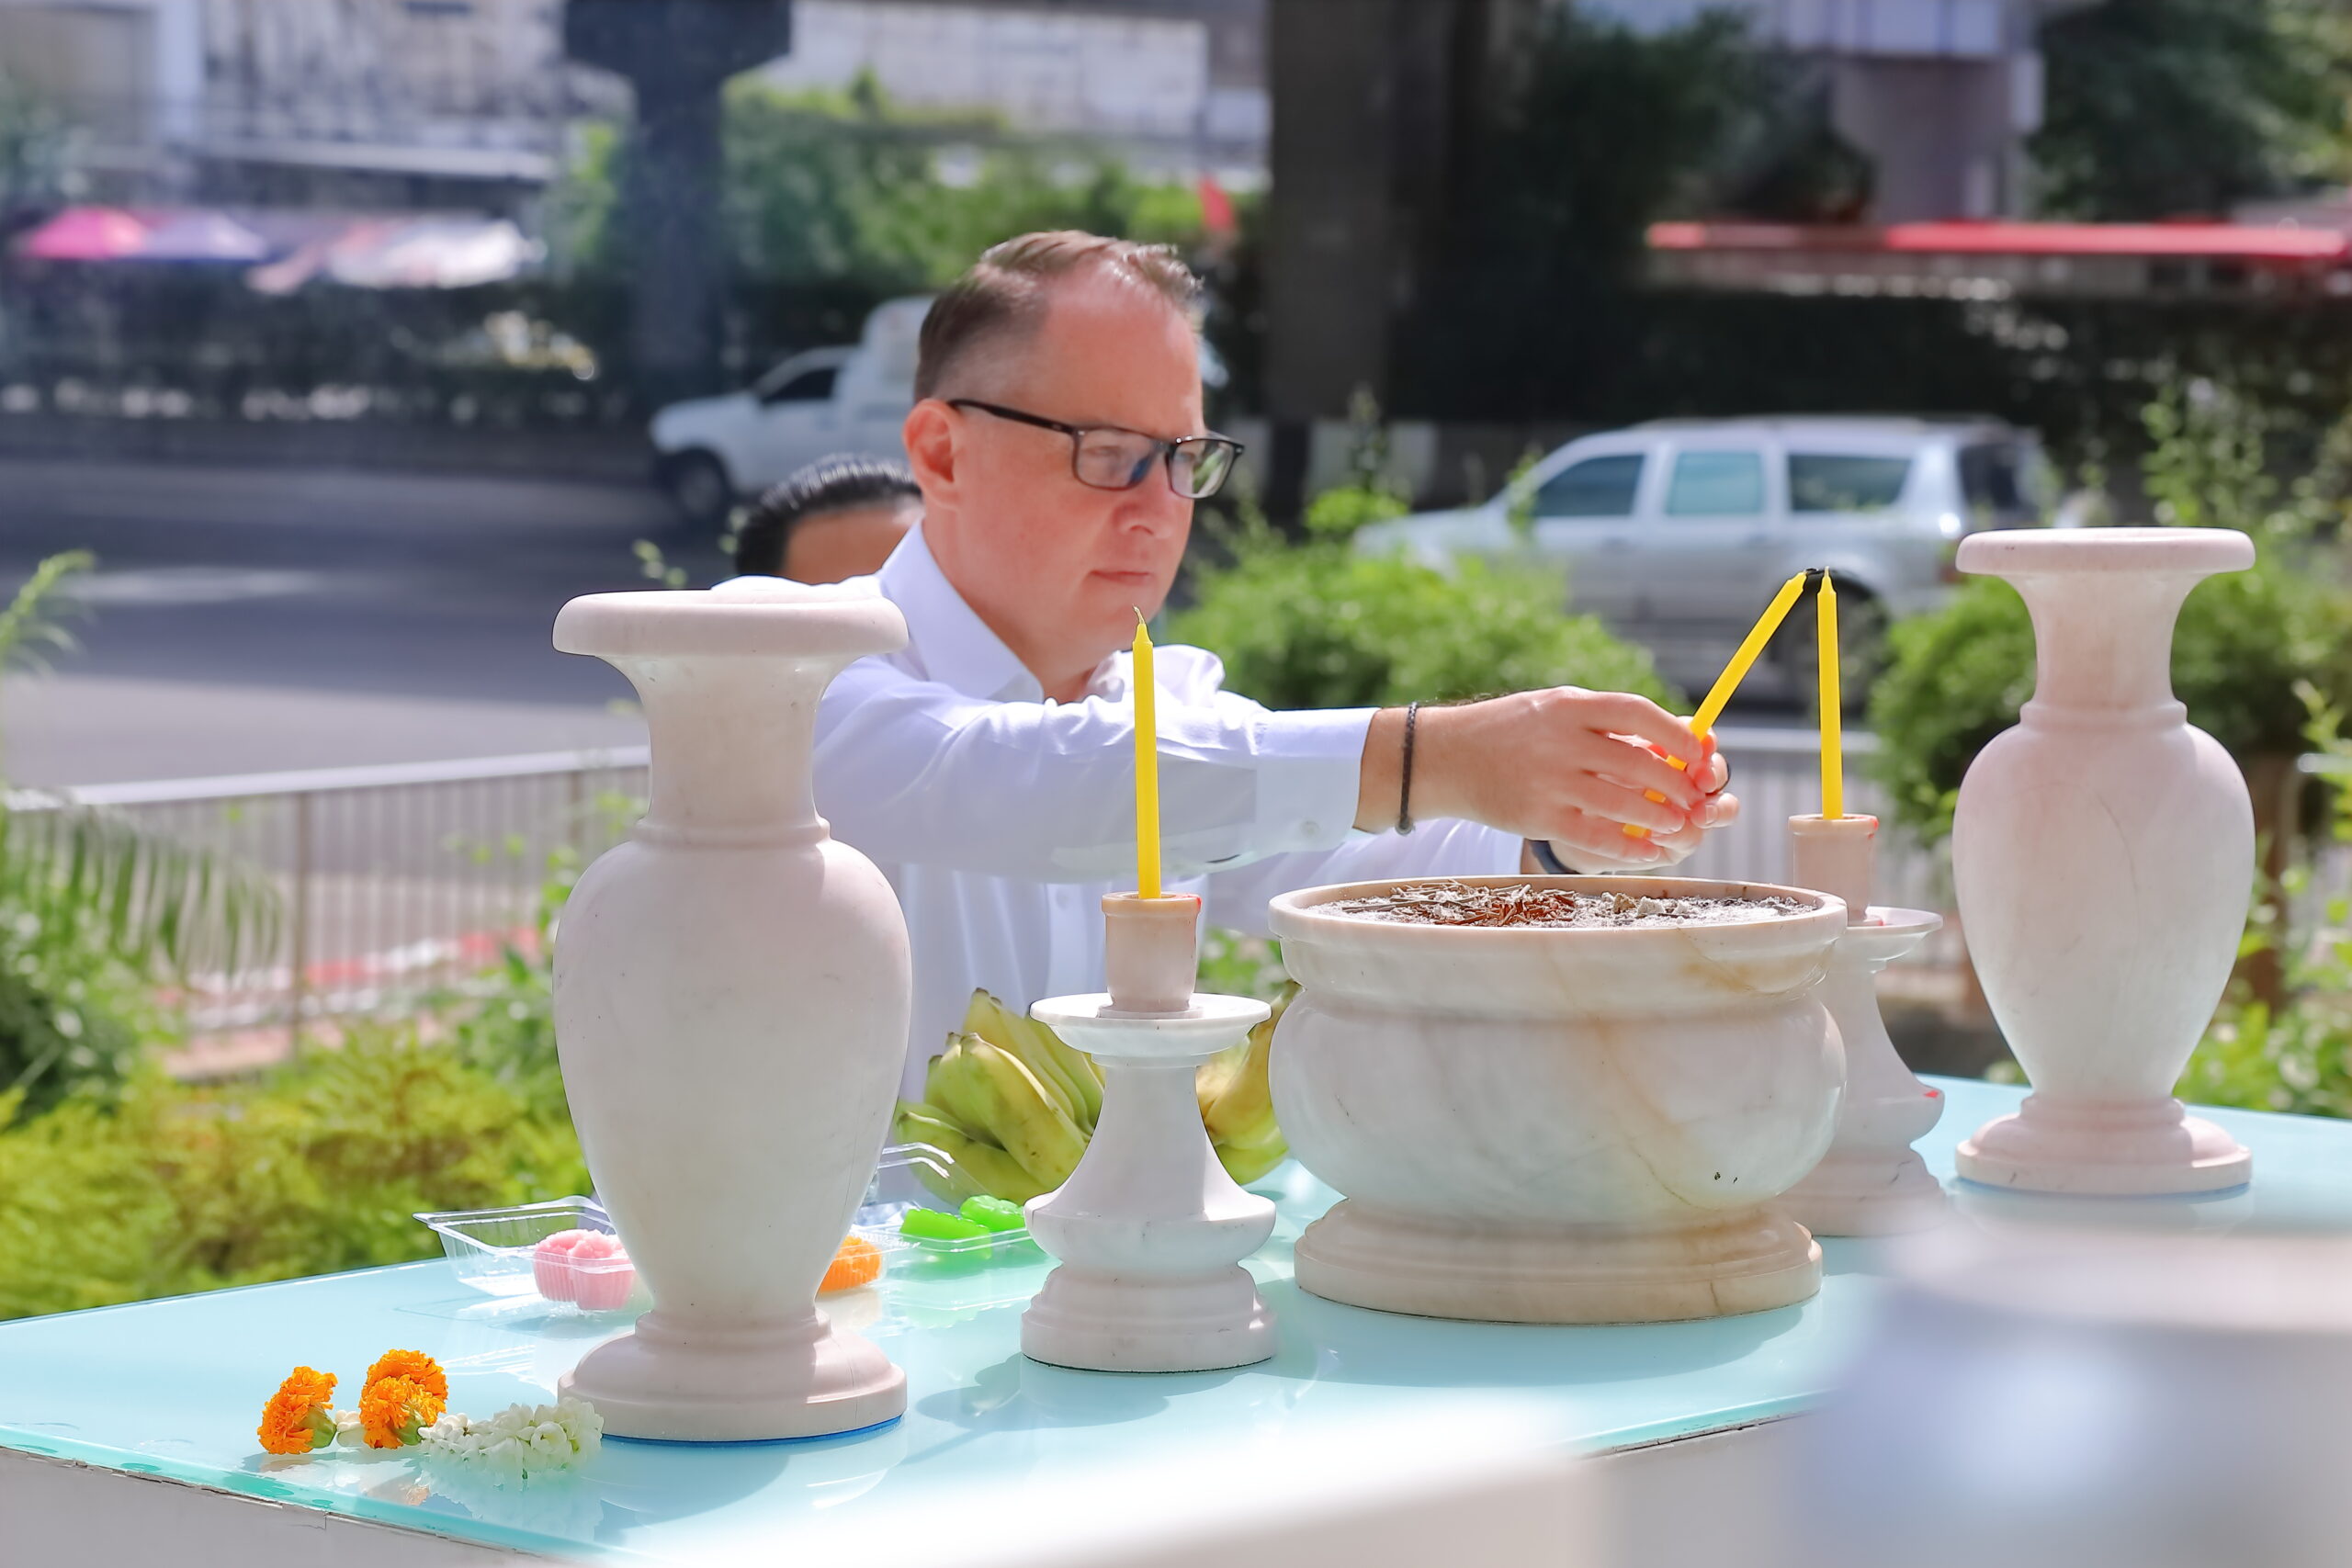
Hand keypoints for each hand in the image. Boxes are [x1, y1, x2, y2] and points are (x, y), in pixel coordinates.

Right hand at [1362, 689, 1722, 867]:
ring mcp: (1548, 780)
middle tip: (1695, 798)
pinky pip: (1595, 835)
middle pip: (1638, 762)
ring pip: (1623, 803)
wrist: (1445, 757)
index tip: (1698, 752)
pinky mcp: (1537, 815)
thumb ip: (1602, 721)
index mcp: (1569, 706)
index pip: (1638, 713)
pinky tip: (1648, 852)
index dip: (1676, 735)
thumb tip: (1667, 737)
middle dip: (1676, 784)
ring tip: (1677, 825)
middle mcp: (1560, 740)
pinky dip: (1629, 847)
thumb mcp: (1552, 709)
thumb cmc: (1508, 731)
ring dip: (1659, 818)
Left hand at [1599, 745, 1738, 869]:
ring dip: (1706, 811)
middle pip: (1718, 775)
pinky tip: (1653, 835)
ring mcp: (1685, 813)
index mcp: (1671, 753)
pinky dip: (1676, 836)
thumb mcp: (1605, 756)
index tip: (1700, 746)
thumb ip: (1637, 746)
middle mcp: (1685, 782)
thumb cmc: (1586, 778)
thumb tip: (1665, 737)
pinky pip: (1691, 839)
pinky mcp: (1676, 845)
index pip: (1701, 742)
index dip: (1705, 744)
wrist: (1565, 821)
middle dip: (1714, 777)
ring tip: (1687, 815)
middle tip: (1701, 783)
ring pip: (1718, 810)